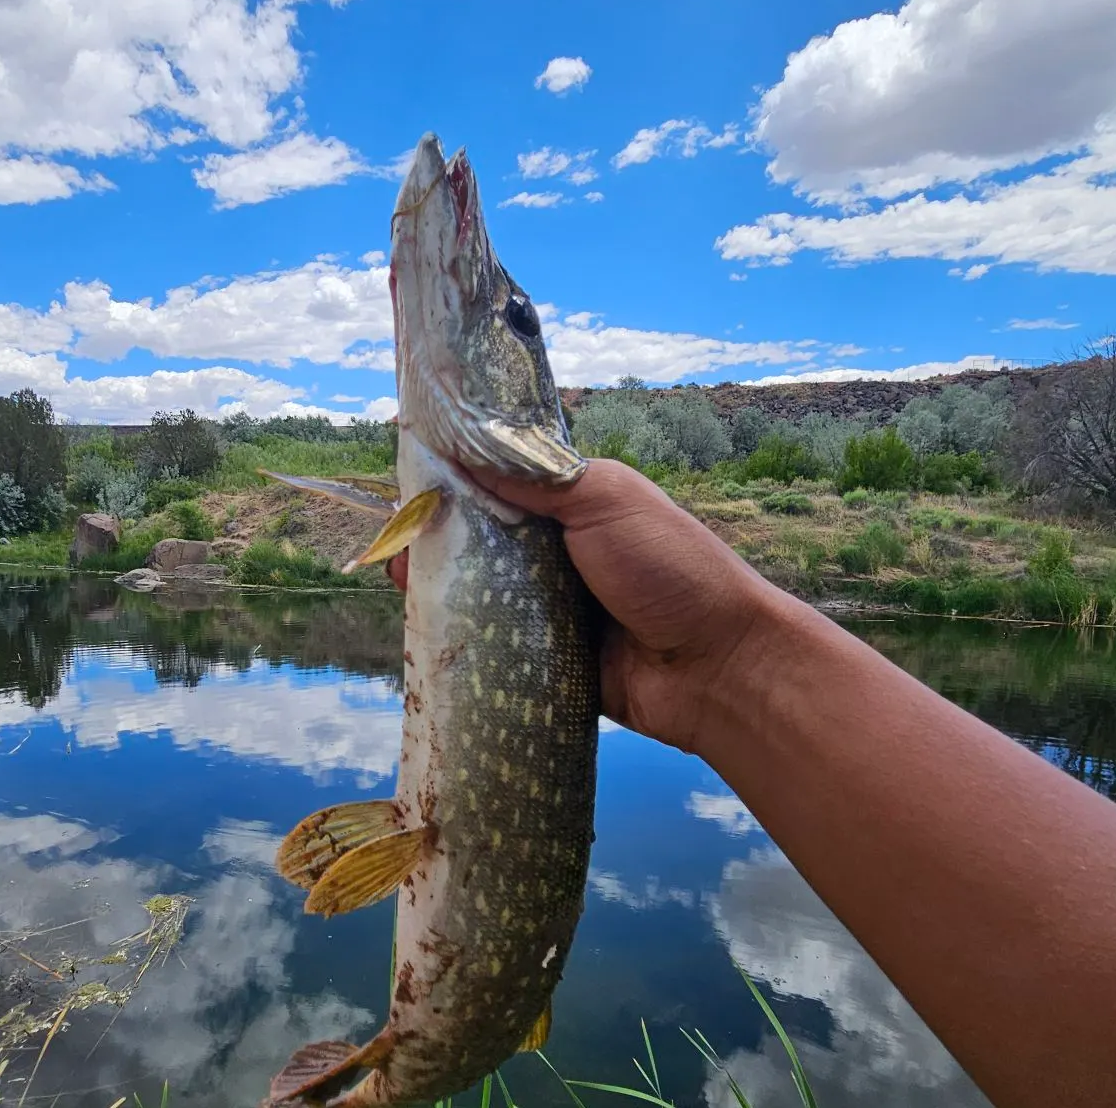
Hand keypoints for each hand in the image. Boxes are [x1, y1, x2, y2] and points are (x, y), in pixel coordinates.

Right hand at [390, 461, 784, 752]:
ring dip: (442, 580)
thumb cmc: (669, 567)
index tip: (412, 472)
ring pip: (479, 588)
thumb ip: (535, 476)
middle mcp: (559, 550)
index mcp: (576, 503)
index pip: (504, 480)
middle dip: (438, 532)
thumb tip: (463, 447)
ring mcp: (550, 606)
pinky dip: (461, 632)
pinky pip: (493, 640)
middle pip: (482, 535)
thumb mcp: (605, 499)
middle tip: (398, 536)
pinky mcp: (543, 656)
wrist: (717, 668)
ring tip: (403, 577)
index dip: (460, 475)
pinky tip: (424, 625)